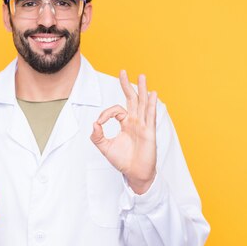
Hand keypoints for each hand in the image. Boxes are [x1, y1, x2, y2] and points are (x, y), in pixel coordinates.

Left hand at [90, 71, 157, 193]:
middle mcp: (135, 121)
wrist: (135, 174)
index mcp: (125, 123)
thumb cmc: (123, 161)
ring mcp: (143, 125)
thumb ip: (97, 136)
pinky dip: (151, 105)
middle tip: (123, 71)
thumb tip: (94, 124)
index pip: (116, 110)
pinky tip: (152, 94)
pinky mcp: (149, 132)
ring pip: (142, 104)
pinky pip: (150, 116)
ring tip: (142, 76)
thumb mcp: (105, 148)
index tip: (99, 122)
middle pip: (132, 99)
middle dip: (127, 85)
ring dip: (142, 89)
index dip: (106, 113)